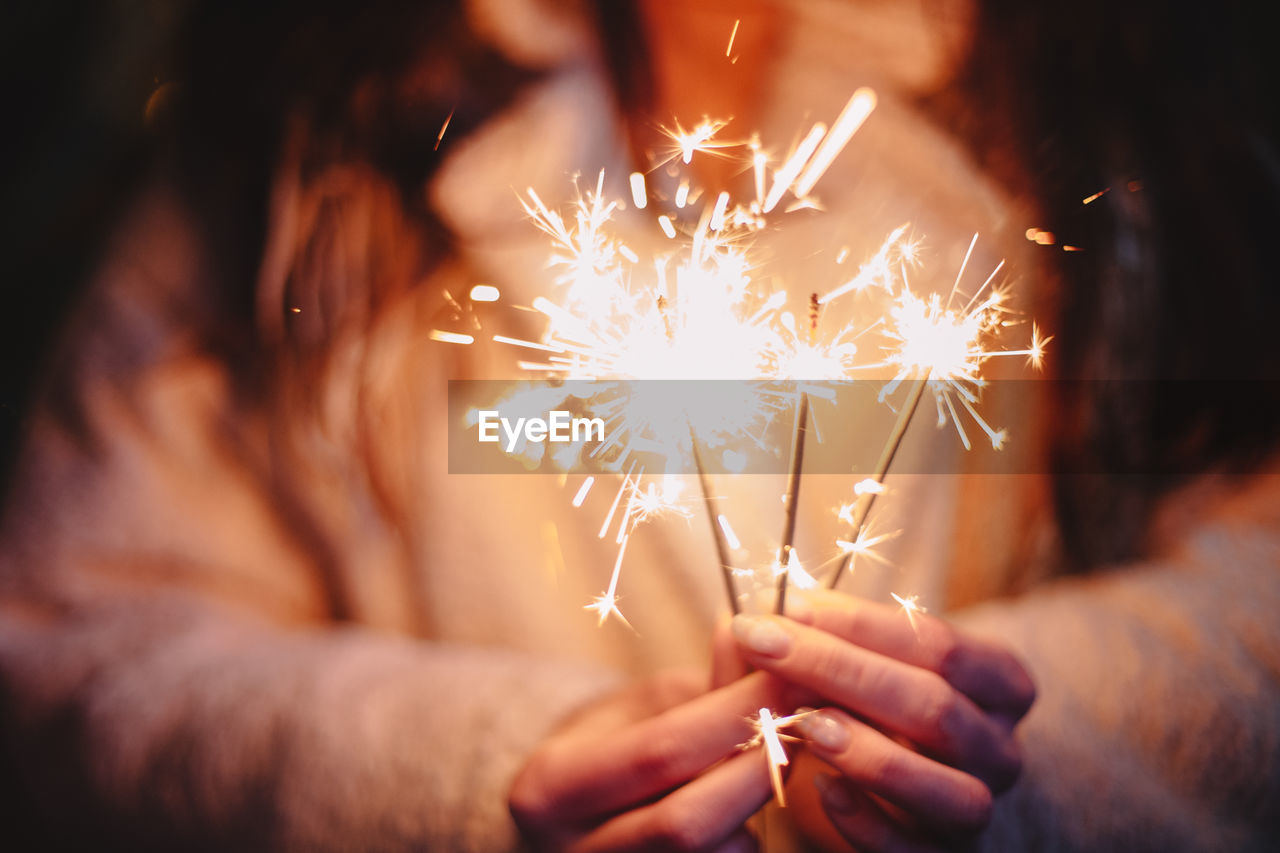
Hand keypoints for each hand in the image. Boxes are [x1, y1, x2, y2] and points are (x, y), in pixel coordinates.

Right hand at [509, 668, 790, 851]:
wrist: (564, 820)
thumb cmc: (605, 749)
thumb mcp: (638, 706)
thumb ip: (700, 683)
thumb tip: (750, 635)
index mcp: (552, 787)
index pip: (660, 751)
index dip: (733, 715)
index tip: (788, 677)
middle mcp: (571, 852)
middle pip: (688, 821)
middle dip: (758, 767)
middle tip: (808, 721)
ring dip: (757, 807)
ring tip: (779, 756)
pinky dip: (746, 835)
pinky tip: (748, 801)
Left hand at [728, 589, 1034, 850]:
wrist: (899, 787)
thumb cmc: (871, 704)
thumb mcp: (853, 662)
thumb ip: (809, 639)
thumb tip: (749, 616)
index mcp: (996, 682)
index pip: (939, 644)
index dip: (860, 623)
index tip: (787, 605)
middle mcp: (999, 747)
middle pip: (936, 707)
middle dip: (842, 671)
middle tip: (765, 646)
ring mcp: (976, 809)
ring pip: (949, 791)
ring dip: (872, 754)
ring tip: (806, 724)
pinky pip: (914, 851)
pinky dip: (868, 823)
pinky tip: (823, 790)